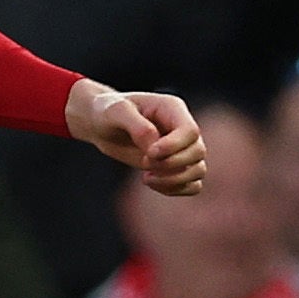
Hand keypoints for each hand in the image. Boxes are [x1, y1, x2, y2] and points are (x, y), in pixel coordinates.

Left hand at [65, 79, 205, 195]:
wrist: (100, 124)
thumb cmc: (107, 112)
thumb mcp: (116, 112)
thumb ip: (138, 127)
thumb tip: (155, 148)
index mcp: (172, 108)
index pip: (190, 131)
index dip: (174, 146)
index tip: (149, 153)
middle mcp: (181, 128)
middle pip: (198, 152)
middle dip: (172, 163)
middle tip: (144, 163)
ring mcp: (181, 148)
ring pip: (198, 170)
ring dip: (175, 180)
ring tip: (146, 178)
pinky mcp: (175, 165)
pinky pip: (192, 184)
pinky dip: (175, 189)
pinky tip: (151, 182)